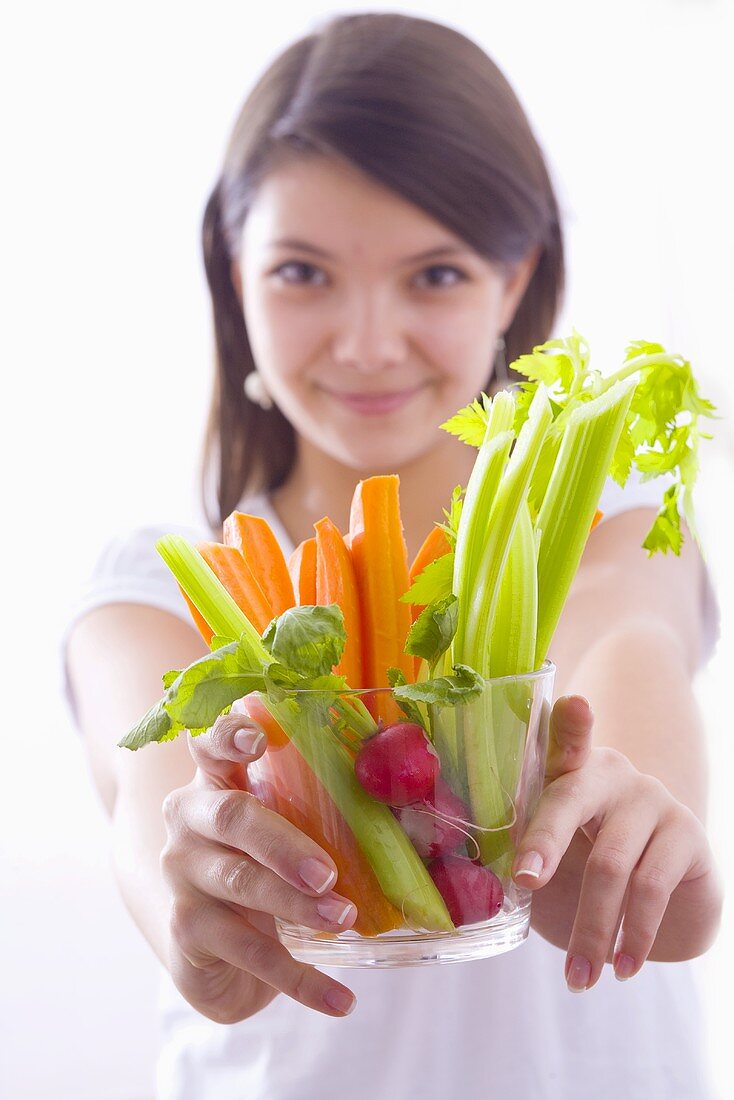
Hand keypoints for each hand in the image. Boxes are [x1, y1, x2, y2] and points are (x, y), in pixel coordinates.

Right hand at [160, 700, 357, 1023]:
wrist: (206, 943)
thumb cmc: (259, 863)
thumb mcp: (276, 827)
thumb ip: (312, 804)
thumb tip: (407, 795)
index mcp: (214, 782)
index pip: (211, 745)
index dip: (230, 735)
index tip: (258, 736)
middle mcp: (189, 822)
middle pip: (233, 818)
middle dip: (283, 843)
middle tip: (327, 871)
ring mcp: (183, 877)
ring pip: (241, 885)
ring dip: (296, 905)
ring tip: (344, 919)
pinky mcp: (188, 932)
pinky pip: (251, 955)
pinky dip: (303, 980)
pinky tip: (342, 1000)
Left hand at [511, 695, 719, 991]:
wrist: (654, 910)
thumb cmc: (582, 876)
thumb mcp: (551, 865)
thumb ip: (524, 855)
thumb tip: (485, 880)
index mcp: (566, 771)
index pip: (560, 742)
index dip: (565, 724)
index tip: (571, 704)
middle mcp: (610, 773)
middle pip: (571, 799)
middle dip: (544, 841)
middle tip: (525, 882)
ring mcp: (652, 798)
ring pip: (611, 864)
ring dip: (591, 929)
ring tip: (579, 977)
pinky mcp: (688, 834)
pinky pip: (653, 886)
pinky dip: (634, 935)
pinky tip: (622, 967)